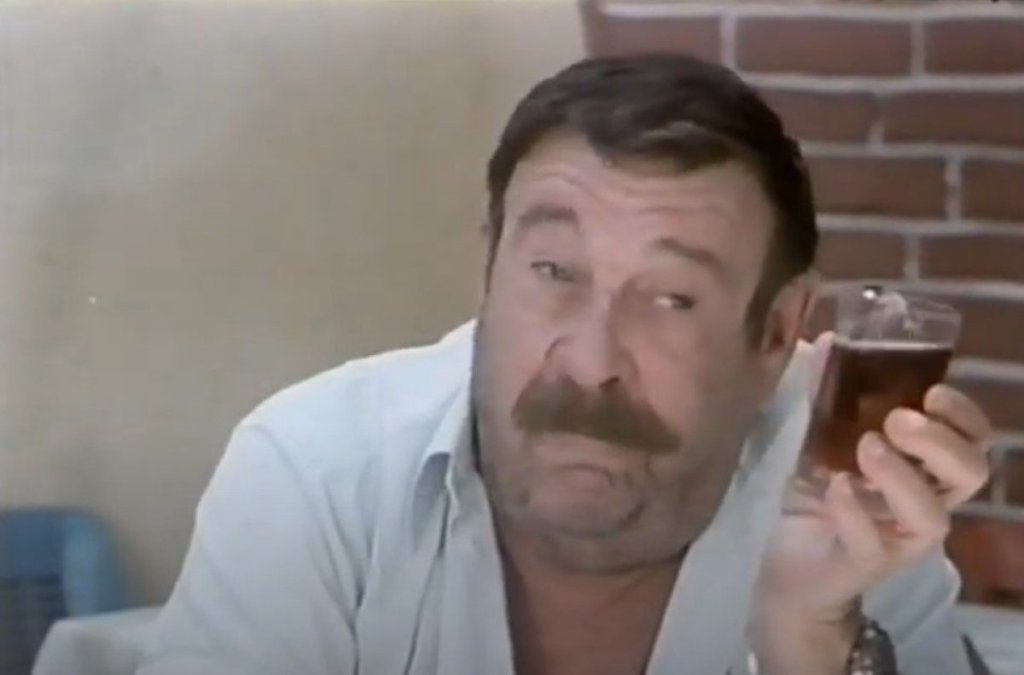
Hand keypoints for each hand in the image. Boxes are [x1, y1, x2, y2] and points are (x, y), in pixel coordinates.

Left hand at [751, 333, 992, 673]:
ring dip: (902, 476)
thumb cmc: (819, 493)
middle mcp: (925, 503)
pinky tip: (835, 486)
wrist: (789, 562)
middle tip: (898, 419)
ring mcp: (898, 539)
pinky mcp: (864, 565)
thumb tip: (825, 339)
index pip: (973, 440)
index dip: (964, 415)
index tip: (933, 391)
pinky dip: (855, 511)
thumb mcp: (820, 437)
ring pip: (931, 517)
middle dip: (940, 441)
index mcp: (925, 468)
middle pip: (969, 474)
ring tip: (866, 447)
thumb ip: (827, 392)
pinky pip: (873, 544)